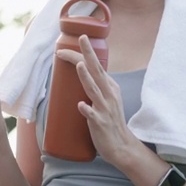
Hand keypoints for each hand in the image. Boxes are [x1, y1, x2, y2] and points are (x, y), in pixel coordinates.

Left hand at [57, 34, 141, 165]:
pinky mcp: (101, 123)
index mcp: (110, 87)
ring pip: (94, 90)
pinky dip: (87, 110)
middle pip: (97, 71)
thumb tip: (79, 75)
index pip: (95, 66)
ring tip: (79, 66)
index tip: (64, 49)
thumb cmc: (109, 121)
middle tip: (81, 38)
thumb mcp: (106, 99)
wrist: (121, 146)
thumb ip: (94, 88)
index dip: (82, 54)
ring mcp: (105, 108)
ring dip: (86, 78)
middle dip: (88, 54)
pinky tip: (81, 106)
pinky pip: (92, 115)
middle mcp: (109, 94)